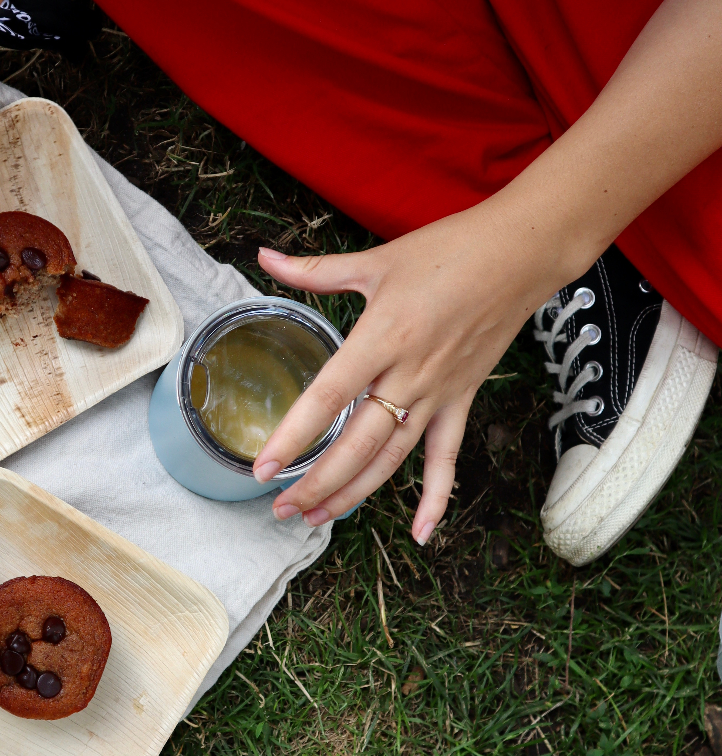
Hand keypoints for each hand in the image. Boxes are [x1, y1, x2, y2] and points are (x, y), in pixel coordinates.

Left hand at [252, 203, 562, 542]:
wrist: (519, 255)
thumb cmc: (447, 251)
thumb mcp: (375, 260)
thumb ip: (316, 270)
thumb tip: (265, 257)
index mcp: (380, 338)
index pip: (327, 398)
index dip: (293, 437)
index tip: (263, 468)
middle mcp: (408, 375)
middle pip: (356, 444)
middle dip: (316, 482)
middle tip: (279, 508)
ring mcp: (438, 392)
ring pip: (391, 457)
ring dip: (354, 493)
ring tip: (317, 518)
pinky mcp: (462, 399)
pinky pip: (447, 457)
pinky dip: (436, 497)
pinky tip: (423, 532)